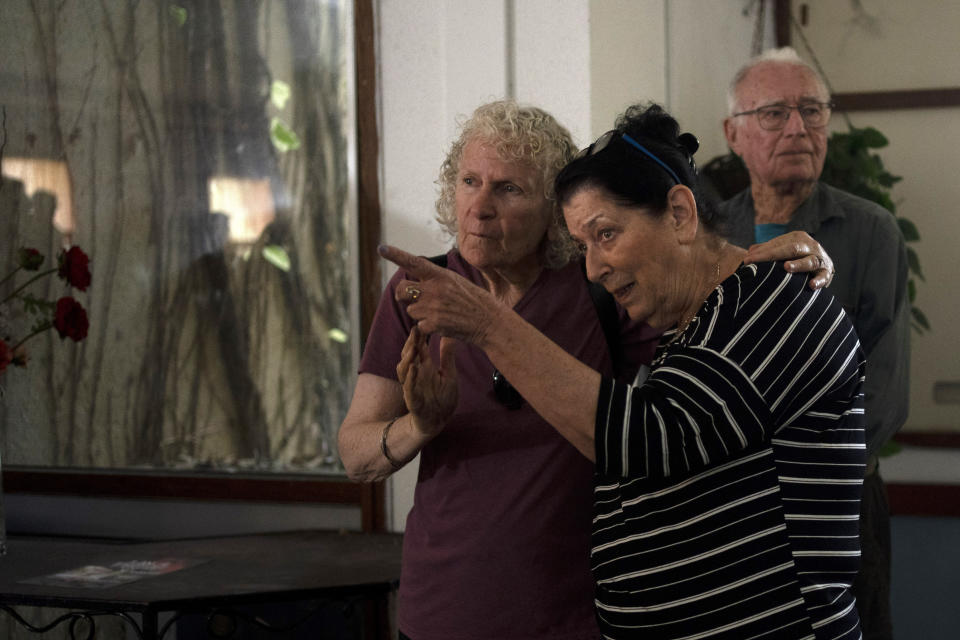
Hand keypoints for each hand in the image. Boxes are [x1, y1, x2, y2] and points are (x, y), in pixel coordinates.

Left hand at [379, 244, 500, 344]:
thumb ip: (434, 280)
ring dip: (421, 313)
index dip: (396, 255)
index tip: (381, 248)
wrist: (489, 321)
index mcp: (440, 275)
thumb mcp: (455, 281)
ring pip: (411, 310)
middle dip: (403, 294)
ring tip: (441, 313)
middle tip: (411, 298)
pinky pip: (420, 325)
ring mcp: (433, 307)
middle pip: (402, 289)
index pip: (414, 263)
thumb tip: (412, 285)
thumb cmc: (472, 300)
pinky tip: (444, 324)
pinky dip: (429, 327)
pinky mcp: (433, 324)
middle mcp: (434, 289)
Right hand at [396, 326, 457, 437]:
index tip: (422, 321)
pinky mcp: (413, 399)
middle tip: (416, 328)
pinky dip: (410, 377)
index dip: (419, 335)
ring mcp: (412, 386)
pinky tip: (413, 368)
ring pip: (404, 369)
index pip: (419, 347)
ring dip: (408, 357)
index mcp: (425, 367)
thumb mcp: (449, 374)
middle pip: (409, 354)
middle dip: (411, 342)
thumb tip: (450, 334)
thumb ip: (447, 355)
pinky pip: (409, 387)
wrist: (439, 421)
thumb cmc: (443, 398)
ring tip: (414, 346)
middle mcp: (416, 374)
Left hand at [743, 230, 833, 289]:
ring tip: (786, 267)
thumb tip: (749, 251)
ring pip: (809, 261)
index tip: (747, 260)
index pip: (777, 243)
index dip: (762, 252)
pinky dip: (819, 280)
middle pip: (791, 249)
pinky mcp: (827, 272)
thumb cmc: (798, 258)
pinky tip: (811, 285)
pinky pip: (824, 276)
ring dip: (798, 264)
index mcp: (797, 238)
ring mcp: (820, 258)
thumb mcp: (784, 251)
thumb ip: (768, 250)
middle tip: (754, 261)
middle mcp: (810, 245)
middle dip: (771, 255)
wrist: (824, 266)